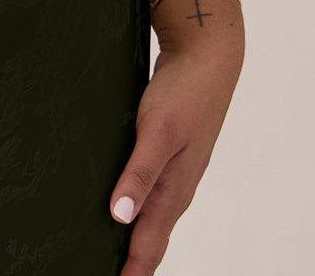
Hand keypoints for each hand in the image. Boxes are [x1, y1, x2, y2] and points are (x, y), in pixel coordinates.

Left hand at [109, 34, 242, 275]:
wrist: (208, 59)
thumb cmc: (183, 93)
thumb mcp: (157, 131)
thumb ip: (140, 173)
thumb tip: (120, 217)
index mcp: (173, 191)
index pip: (148, 248)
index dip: (130, 274)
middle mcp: (176, 190)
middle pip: (150, 242)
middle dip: (130, 266)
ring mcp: (175, 175)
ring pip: (150, 221)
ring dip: (132, 243)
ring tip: (107, 258)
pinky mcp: (168, 158)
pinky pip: (149, 197)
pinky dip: (134, 213)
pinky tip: (117, 211)